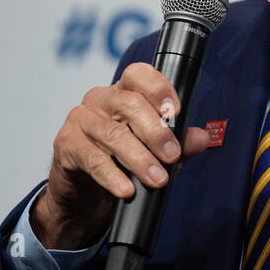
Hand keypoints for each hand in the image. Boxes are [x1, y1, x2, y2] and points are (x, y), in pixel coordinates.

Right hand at [31, 62, 210, 249]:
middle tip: (172, 155)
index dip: (159, 89)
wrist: (83, 194)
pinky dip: (112, 176)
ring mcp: (80, 120)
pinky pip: (92, 158)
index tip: (175, 113)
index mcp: (124, 93)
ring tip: (157, 179)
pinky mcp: (66, 144)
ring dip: (139, 159)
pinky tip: (126, 190)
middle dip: (156, 132)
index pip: (139, 75)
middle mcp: (100, 100)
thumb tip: (202, 139)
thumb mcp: (154, 153)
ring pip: (113, 134)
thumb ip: (179, 144)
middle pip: (130, 104)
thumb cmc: (120, 162)